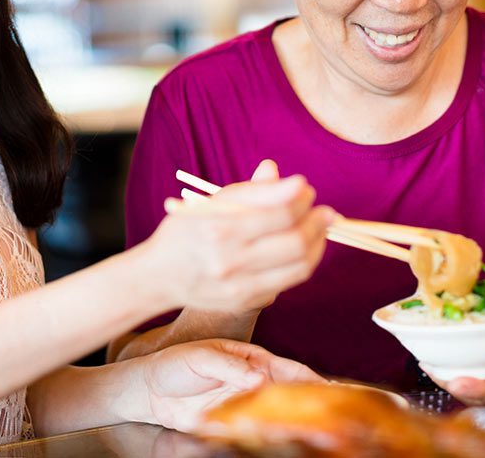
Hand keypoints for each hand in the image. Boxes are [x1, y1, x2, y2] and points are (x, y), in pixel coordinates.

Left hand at [137, 338, 322, 431]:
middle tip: (336, 422)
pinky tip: (287, 444)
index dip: (315, 381)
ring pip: (280, 417)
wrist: (148, 390)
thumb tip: (259, 378)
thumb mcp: (202, 358)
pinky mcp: (234, 425)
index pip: (291, 370)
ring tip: (319, 438)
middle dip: (314, 408)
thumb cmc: (176, 364)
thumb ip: (231, 368)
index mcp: (253, 360)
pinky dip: (274, 439)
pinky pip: (259, 433)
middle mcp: (255, 382)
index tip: (335, 392)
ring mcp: (246, 405)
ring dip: (298, 426)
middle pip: (292, 396)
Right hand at [144, 160, 333, 311]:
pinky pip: (288, 281)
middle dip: (317, 223)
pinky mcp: (246, 302)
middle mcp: (230, 261)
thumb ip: (254, 191)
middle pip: (295, 242)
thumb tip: (294, 182)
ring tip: (320, 228)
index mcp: (221, 229)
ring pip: (299, 266)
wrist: (159, 276)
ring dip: (318, 244)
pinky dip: (303, 262)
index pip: (279, 213)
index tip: (307, 189)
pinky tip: (304, 248)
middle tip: (325, 211)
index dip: (302, 200)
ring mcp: (240, 286)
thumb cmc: (188, 230)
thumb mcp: (213, 202)